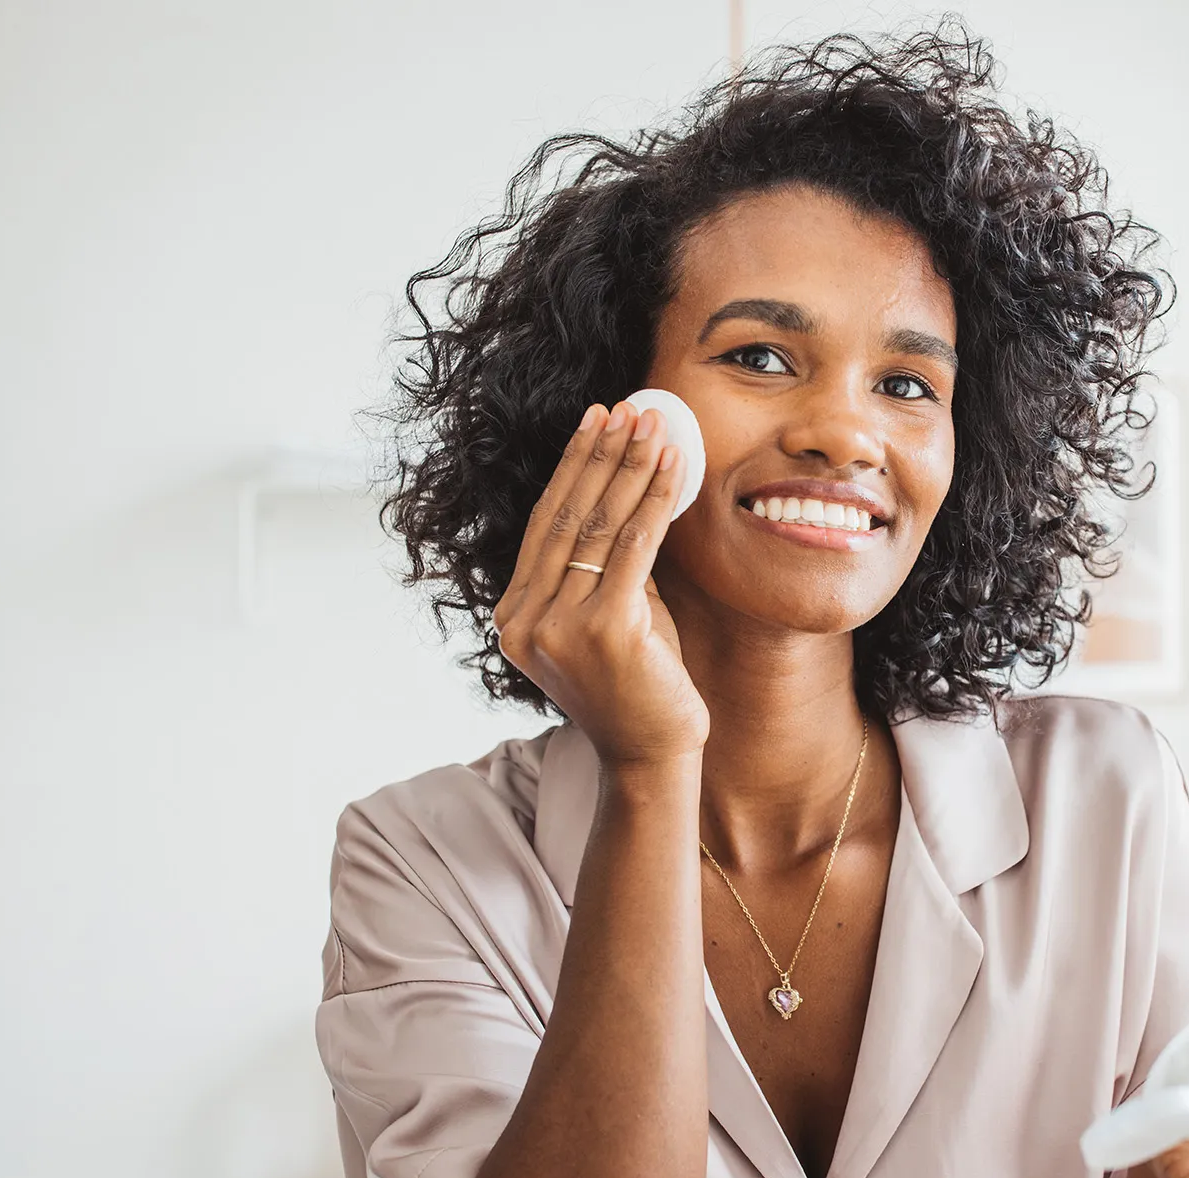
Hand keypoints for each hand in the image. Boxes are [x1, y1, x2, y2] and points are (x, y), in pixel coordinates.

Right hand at [493, 400, 709, 766]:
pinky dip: (656, 500)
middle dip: (600, 455)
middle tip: (626, 409)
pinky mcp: (604, 630)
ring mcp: (559, 627)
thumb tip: (627, 493)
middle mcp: (524, 621)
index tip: (595, 422)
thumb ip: (601, 570)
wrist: (652, 757)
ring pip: (598, 526)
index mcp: (514, 618)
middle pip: (565, 517)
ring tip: (652, 424)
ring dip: (629, 466)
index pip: (543, 525)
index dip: (571, 468)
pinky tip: (674, 466)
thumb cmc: (638, 687)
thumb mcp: (607, 618)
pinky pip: (634, 548)